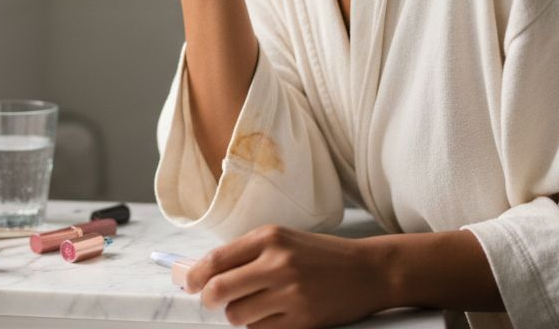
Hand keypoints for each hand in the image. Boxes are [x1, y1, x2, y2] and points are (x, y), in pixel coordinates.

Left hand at [184, 224, 392, 328]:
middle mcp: (277, 263)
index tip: (191, 284)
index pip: (215, 260)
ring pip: (238, 316)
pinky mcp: (302, 320)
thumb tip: (203, 273)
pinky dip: (259, 326)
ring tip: (254, 305)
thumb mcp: (283, 240)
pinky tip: (273, 315)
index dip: (196, 277)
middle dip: (211, 300)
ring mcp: (290, 294)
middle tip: (216, 300)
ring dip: (238, 315)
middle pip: (219, 292)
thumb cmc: (320, 255)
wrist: (367, 271)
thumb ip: (245, 253)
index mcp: (269, 238)